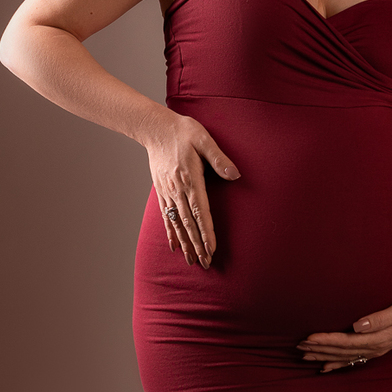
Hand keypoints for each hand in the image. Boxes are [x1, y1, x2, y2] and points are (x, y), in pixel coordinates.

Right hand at [142, 112, 240, 267]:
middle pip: (189, 223)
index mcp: (190, 179)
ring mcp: (168, 192)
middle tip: (206, 263)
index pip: (200, 212)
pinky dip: (171, 233)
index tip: (211, 248)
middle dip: (198, 245)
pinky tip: (175, 246)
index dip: (206, 232)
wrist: (155, 128)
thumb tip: (235, 174)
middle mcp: (177, 190)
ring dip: (185, 243)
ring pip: (178, 223)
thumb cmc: (183, 132)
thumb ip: (219, 158)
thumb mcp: (204, 139)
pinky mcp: (162, 191)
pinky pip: (166, 217)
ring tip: (192, 261)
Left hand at [297, 285, 391, 371]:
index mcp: (378, 339)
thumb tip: (358, 325)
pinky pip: (353, 358)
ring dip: (324, 356)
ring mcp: (375, 349)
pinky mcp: (376, 346)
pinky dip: (337, 363)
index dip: (326, 341)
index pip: (345, 342)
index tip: (308, 338)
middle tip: (298, 347)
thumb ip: (379, 318)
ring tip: (305, 355)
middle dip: (319, 349)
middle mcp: (375, 347)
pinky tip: (325, 367)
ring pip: (344, 356)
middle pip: (341, 351)